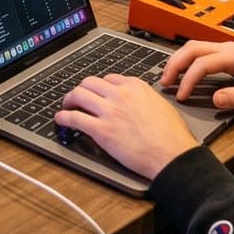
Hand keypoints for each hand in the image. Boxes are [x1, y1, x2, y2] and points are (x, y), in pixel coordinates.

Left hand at [54, 75, 198, 179]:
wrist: (172, 155)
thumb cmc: (172, 136)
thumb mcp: (161, 105)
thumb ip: (144, 98)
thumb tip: (137, 101)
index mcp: (136, 86)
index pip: (109, 78)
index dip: (99, 86)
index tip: (96, 92)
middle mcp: (120, 94)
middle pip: (89, 82)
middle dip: (81, 89)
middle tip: (77, 97)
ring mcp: (109, 111)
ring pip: (78, 95)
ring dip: (68, 100)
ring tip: (66, 106)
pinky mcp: (101, 130)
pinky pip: (74, 118)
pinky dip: (63, 117)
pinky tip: (61, 120)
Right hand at [158, 40, 233, 110]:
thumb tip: (214, 99)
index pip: (203, 64)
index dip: (188, 80)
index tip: (181, 96)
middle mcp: (229, 48)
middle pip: (192, 48)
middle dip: (174, 64)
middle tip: (164, 83)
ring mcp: (227, 49)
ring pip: (194, 47)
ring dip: (179, 60)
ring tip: (169, 79)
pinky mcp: (228, 55)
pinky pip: (201, 53)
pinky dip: (187, 61)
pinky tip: (183, 73)